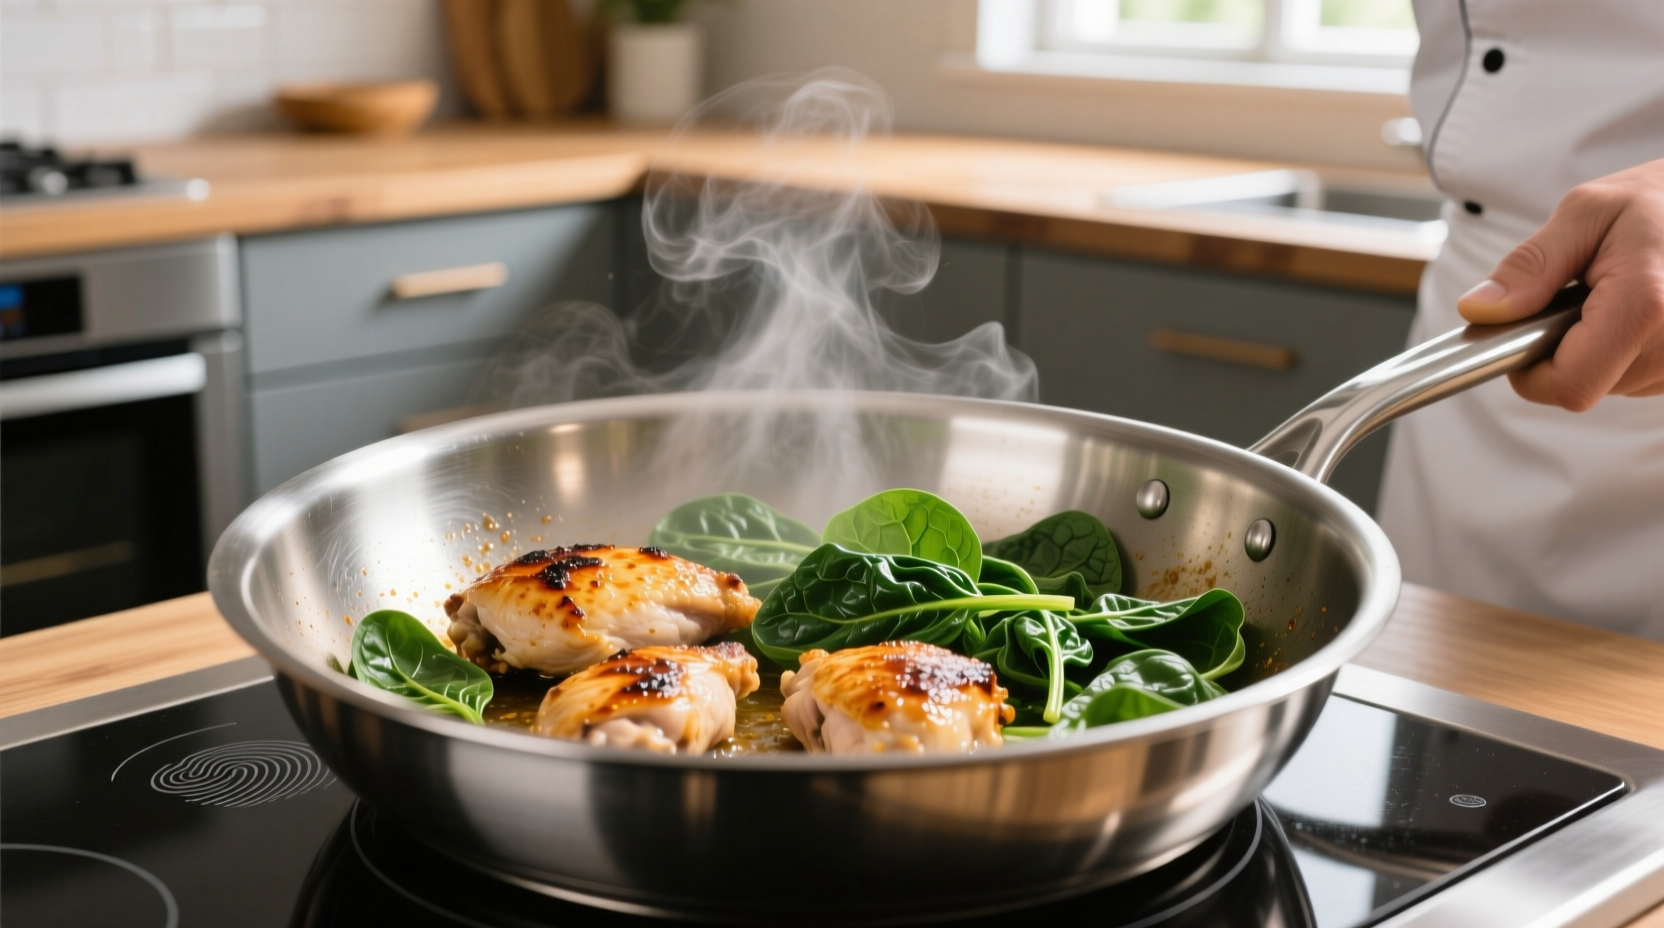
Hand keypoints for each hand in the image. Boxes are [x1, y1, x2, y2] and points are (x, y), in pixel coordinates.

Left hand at [1456, 158, 1663, 410]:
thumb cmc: (1655, 201)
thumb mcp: (1584, 213)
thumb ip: (1530, 266)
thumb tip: (1478, 310)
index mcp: (1646, 303)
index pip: (1569, 385)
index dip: (1531, 371)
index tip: (1524, 334)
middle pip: (1586, 387)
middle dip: (1564, 350)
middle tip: (1580, 296)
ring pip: (1613, 385)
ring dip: (1597, 350)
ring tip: (1614, 297)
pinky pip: (1639, 378)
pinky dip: (1624, 351)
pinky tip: (1637, 311)